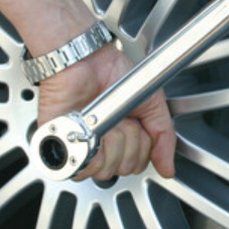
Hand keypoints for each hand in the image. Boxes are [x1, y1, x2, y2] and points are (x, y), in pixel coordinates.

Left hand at [36, 44, 176, 181]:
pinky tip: (90, 130)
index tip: (136, 125)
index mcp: (121, 138)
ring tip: (105, 123)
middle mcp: (101, 144)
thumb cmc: (113, 72)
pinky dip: (89, 150)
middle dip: (126, 144)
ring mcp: (81, 144)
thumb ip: (164, 137)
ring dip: (110, 145)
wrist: (87, 59)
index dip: (141, 149)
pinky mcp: (59, 142)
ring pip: (102, 170)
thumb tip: (168, 167)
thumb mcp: (152, 103)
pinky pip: (78, 166)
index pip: (135, 166)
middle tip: (121, 120)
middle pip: (120, 170)